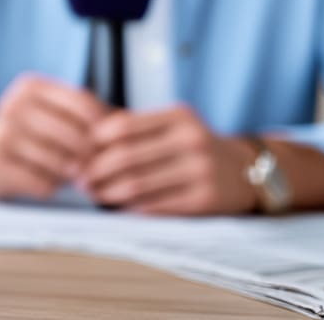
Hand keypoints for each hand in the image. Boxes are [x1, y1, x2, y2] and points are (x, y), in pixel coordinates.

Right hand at [0, 74, 107, 199]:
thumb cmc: (24, 131)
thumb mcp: (47, 109)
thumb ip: (83, 112)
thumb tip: (127, 122)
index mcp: (31, 86)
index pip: (83, 103)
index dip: (103, 126)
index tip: (109, 140)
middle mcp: (14, 107)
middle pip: (74, 135)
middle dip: (90, 155)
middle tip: (95, 164)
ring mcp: (3, 136)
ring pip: (61, 163)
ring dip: (71, 173)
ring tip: (70, 171)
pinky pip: (43, 184)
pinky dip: (52, 186)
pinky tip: (48, 180)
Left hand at [81, 105, 257, 214]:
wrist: (246, 171)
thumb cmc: (192, 146)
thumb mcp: (171, 124)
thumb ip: (132, 125)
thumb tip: (81, 133)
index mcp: (179, 116)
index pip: (122, 126)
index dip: (93, 142)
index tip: (77, 153)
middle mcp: (192, 139)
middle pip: (126, 157)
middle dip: (95, 171)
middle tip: (79, 179)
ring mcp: (201, 170)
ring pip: (137, 184)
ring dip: (107, 192)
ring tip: (93, 194)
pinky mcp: (205, 200)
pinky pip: (154, 206)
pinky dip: (129, 207)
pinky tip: (117, 206)